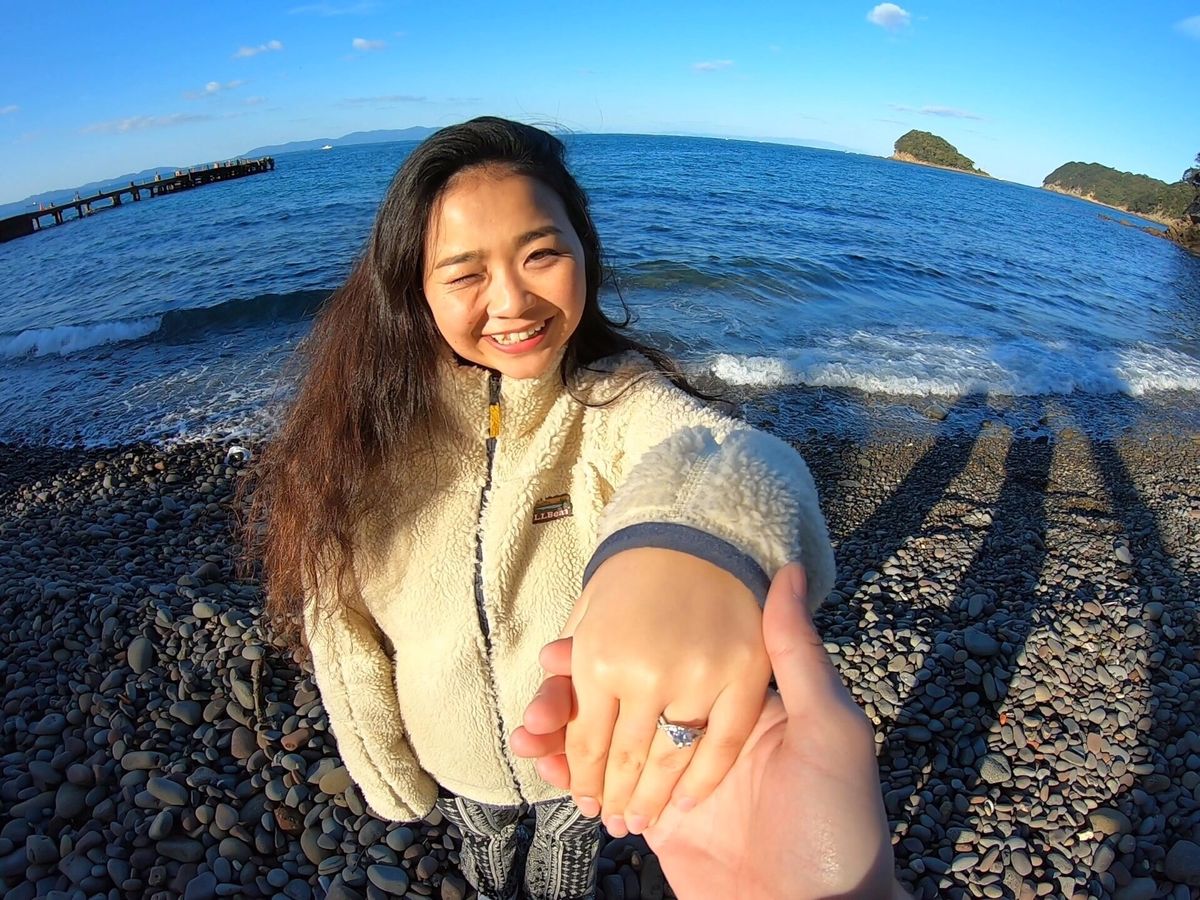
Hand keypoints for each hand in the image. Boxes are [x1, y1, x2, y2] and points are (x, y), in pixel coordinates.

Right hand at [512, 564, 907, 899]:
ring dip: (559, 735)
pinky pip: (601, 791)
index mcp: (732, 702)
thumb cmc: (837, 821)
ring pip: (600, 743)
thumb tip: (789, 571)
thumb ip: (797, 655)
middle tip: (541, 705)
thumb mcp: (829, 731)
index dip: (609, 650)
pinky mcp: (654, 822)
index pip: (659, 659)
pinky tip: (542, 768)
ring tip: (528, 735)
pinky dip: (567, 778)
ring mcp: (670, 777)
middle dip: (571, 696)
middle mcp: (695, 731)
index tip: (566, 644)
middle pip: (619, 699)